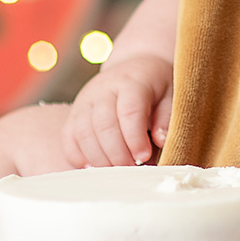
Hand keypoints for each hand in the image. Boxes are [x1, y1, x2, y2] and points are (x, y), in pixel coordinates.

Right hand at [64, 53, 174, 167]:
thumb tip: (160, 140)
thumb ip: (166, 117)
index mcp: (131, 82)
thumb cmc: (156, 86)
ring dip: (100, 159)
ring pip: (84, 133)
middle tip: (133, 171)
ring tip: (118, 172)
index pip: (129, 111)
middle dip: (118, 154)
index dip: (135, 138)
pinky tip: (95, 168)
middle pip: (104, 125)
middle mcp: (103, 89)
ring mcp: (85, 101)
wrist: (134, 68)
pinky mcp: (74, 113)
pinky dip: (78, 157)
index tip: (144, 157)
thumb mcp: (171, 94)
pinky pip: (68, 138)